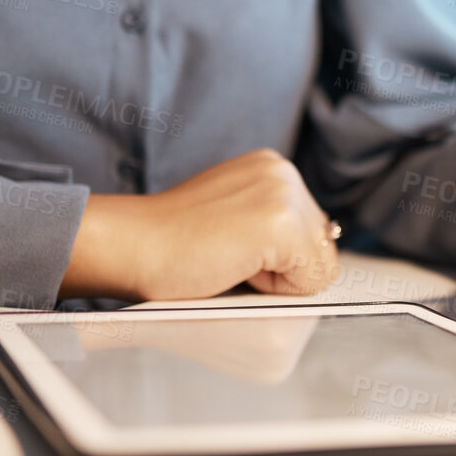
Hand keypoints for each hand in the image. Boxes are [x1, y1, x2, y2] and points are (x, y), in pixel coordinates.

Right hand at [61, 149, 339, 300]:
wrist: (132, 245)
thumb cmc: (173, 242)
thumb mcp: (234, 214)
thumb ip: (272, 221)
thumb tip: (320, 258)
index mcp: (273, 167)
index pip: (314, 229)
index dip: (278, 256)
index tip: (233, 246)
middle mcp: (284, 172)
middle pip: (323, 246)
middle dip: (284, 266)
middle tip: (228, 254)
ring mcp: (285, 195)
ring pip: (321, 265)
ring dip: (280, 278)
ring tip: (232, 260)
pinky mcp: (282, 224)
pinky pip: (311, 280)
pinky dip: (278, 288)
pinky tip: (236, 267)